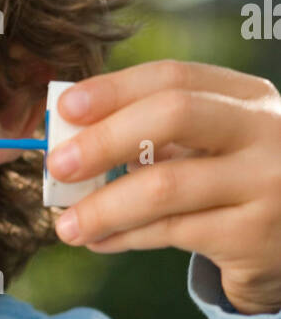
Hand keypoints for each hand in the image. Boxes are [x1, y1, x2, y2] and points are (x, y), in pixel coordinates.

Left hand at [46, 59, 280, 314]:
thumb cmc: (238, 184)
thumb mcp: (214, 145)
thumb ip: (156, 134)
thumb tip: (72, 136)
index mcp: (248, 96)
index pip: (174, 77)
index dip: (114, 89)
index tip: (66, 108)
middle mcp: (265, 131)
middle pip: (173, 115)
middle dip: (105, 139)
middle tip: (58, 165)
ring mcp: (265, 183)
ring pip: (166, 186)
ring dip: (103, 207)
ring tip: (66, 225)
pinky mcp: (254, 236)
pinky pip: (172, 232)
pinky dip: (125, 237)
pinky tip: (100, 241)